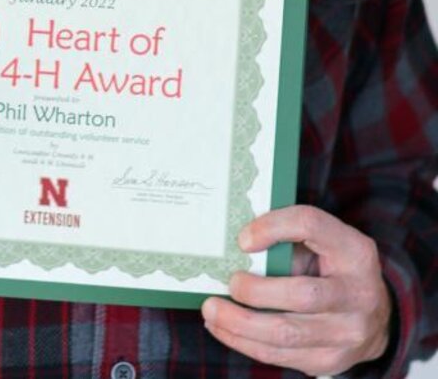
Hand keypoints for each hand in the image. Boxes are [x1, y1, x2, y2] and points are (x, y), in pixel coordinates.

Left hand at [201, 205, 391, 375]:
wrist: (376, 318)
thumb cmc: (333, 269)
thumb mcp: (322, 245)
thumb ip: (287, 243)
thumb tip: (235, 250)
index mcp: (354, 251)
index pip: (311, 225)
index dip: (274, 227)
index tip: (242, 239)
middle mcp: (357, 294)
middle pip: (301, 295)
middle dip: (256, 292)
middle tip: (227, 283)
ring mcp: (347, 334)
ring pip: (287, 334)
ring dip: (240, 325)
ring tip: (211, 311)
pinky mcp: (331, 361)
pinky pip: (281, 355)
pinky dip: (246, 343)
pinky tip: (225, 329)